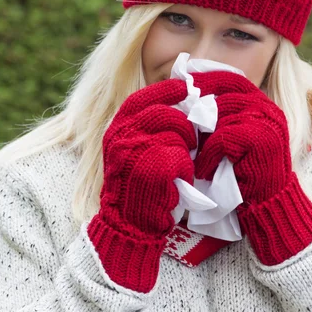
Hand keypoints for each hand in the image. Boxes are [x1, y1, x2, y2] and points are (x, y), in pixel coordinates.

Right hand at [88, 78, 196, 291]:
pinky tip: (181, 180)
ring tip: (184, 163)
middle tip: (194, 139)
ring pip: (176, 134)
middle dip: (186, 125)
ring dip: (188, 148)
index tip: (187, 87)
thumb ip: (150, 126)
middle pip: (165, 113)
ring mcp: (134, 152)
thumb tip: (184, 100)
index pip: (142, 98)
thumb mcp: (135, 149)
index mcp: (117, 128)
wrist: (129, 225)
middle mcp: (121, 136)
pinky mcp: (150, 170)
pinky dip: (187, 168)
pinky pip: (181, 157)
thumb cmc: (139, 184)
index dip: (166, 90)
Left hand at [191, 71, 311, 265]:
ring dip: (202, 137)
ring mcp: (268, 122)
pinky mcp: (262, 139)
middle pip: (225, 92)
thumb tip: (184, 95)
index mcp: (261, 103)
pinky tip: (205, 171)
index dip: (206, 79)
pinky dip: (209, 154)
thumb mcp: (229, 138)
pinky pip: (224, 136)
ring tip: (194, 156)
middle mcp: (268, 108)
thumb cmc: (242, 173)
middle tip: (179, 122)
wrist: (268, 206)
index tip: (182, 86)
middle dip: (199, 106)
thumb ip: (217, 117)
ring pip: (222, 114)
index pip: (232, 78)